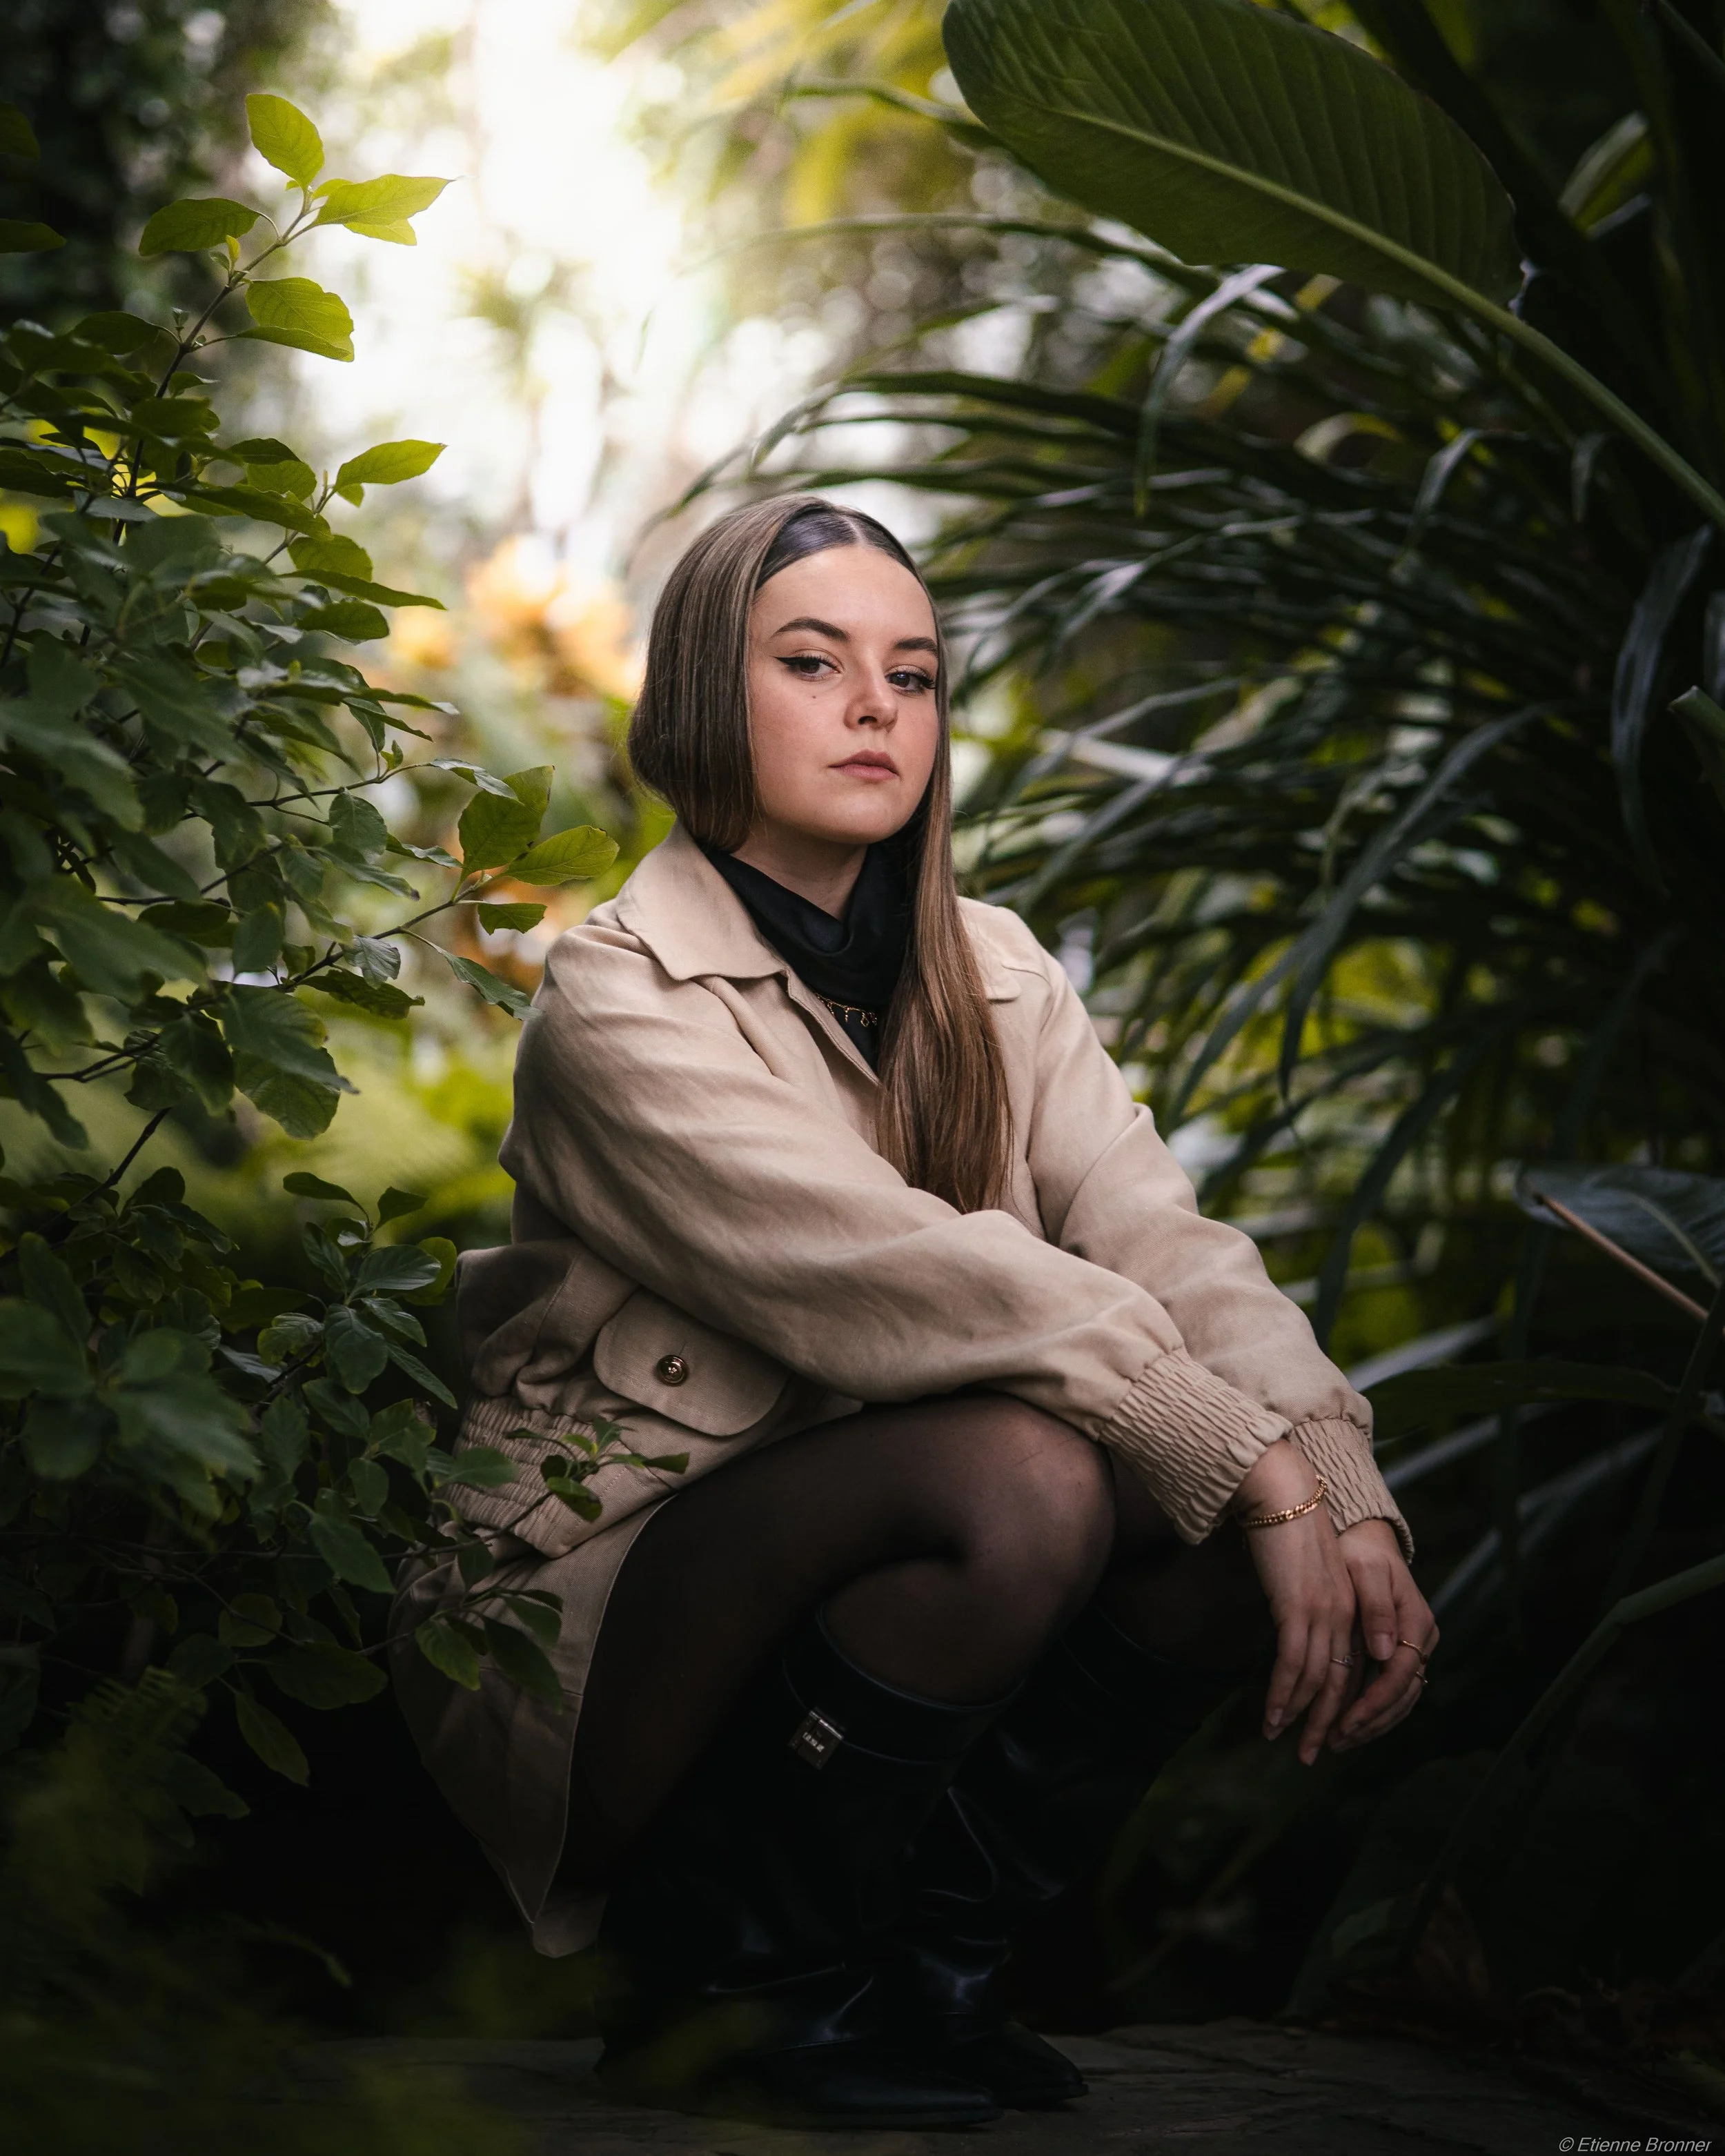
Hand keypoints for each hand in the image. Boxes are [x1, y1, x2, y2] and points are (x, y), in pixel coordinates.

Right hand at [1231, 1440, 1358, 1765]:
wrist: (1280, 1491)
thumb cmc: (1289, 1528)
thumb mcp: (1311, 1572)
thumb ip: (1317, 1606)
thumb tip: (1315, 1638)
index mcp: (1354, 1606)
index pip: (1353, 1671)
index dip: (1341, 1707)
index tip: (1325, 1733)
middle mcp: (1346, 1613)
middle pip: (1341, 1684)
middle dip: (1326, 1726)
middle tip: (1311, 1757)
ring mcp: (1324, 1611)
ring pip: (1318, 1680)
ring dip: (1300, 1717)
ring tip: (1281, 1739)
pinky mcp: (1298, 1606)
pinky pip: (1293, 1663)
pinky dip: (1283, 1693)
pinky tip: (1272, 1715)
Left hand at [1329, 1518, 1436, 1750]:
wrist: (1365, 1537)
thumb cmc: (1360, 1551)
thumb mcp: (1365, 1570)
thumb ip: (1376, 1608)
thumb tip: (1385, 1652)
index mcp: (1416, 1621)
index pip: (1399, 1675)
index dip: (1373, 1703)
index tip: (1344, 1722)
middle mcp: (1420, 1639)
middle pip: (1402, 1696)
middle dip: (1368, 1723)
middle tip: (1332, 1742)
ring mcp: (1412, 1648)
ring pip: (1399, 1700)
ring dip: (1370, 1725)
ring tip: (1335, 1742)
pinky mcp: (1399, 1652)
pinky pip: (1391, 1692)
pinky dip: (1371, 1712)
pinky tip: (1346, 1725)